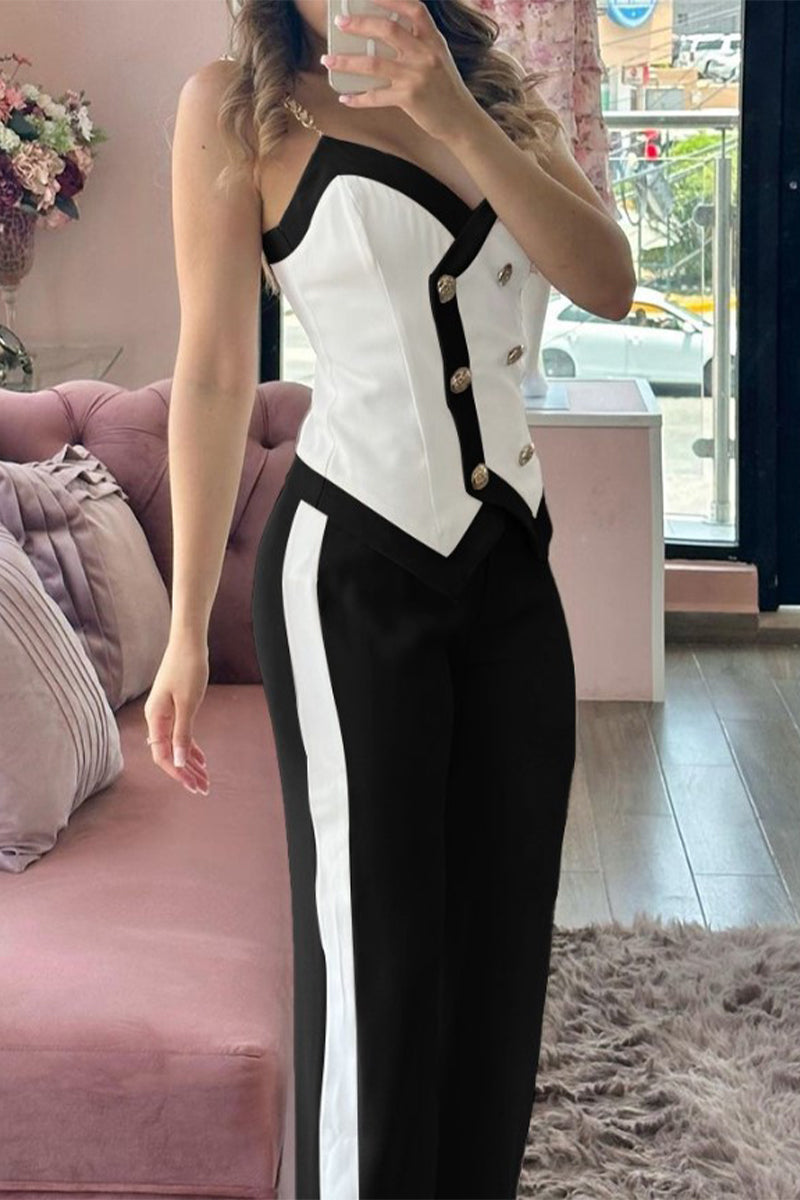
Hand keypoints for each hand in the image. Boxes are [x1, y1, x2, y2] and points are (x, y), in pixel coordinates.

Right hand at [144, 636, 209, 794]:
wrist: (188, 642)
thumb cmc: (188, 668)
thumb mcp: (188, 704)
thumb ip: (182, 733)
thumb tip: (176, 761)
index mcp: (155, 719)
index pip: (162, 755)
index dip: (177, 774)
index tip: (193, 786)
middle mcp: (157, 718)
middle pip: (169, 754)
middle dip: (186, 773)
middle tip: (204, 788)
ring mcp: (165, 713)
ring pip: (176, 745)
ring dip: (190, 763)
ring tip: (205, 779)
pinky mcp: (174, 707)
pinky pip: (181, 734)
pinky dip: (191, 747)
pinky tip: (202, 760)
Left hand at [320, 0, 477, 142]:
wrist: (461, 120)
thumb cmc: (446, 88)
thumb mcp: (438, 58)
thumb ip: (418, 43)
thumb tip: (382, 33)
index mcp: (433, 40)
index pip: (414, 8)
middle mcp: (426, 54)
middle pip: (388, 29)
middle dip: (360, 24)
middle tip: (340, 23)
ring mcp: (417, 76)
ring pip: (374, 64)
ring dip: (346, 61)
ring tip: (327, 59)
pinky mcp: (409, 99)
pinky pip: (376, 97)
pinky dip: (358, 98)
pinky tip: (344, 97)